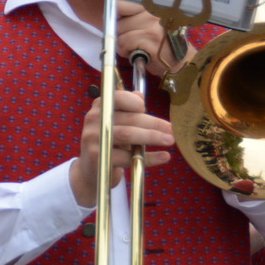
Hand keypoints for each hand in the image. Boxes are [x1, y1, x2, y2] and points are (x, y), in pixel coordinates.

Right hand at [70, 88, 173, 209]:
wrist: (92, 170)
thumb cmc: (109, 143)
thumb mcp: (117, 124)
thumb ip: (128, 110)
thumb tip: (140, 94)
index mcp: (99, 108)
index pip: (118, 98)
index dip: (135, 102)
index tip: (147, 109)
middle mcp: (93, 120)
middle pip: (129, 118)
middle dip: (154, 123)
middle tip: (172, 130)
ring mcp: (94, 138)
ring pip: (128, 134)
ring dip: (152, 137)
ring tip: (170, 140)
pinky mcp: (98, 157)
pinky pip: (128, 157)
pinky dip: (149, 158)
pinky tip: (164, 157)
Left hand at [115, 3, 175, 77]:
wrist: (181, 62)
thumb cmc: (162, 43)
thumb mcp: (149, 23)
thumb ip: (133, 17)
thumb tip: (109, 15)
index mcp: (152, 5)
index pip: (121, 3)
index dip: (116, 14)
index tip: (118, 21)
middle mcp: (153, 11)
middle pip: (117, 17)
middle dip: (120, 31)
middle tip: (131, 39)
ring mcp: (152, 23)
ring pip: (119, 31)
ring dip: (122, 43)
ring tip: (136, 48)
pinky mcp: (150, 37)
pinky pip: (124, 42)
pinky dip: (125, 51)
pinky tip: (137, 53)